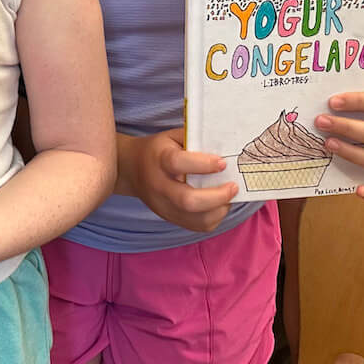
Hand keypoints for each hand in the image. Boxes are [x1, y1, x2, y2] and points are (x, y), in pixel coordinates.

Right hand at [121, 128, 236, 233]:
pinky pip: (196, 226)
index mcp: (159, 159)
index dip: (203, 164)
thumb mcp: (172, 137)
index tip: (222, 163)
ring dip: (218, 210)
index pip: (178, 163)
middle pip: (187, 200)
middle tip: (233, 187)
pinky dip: (213, 218)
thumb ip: (195, 140)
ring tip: (228, 198)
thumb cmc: (158, 150)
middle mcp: (159, 186)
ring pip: (195, 219)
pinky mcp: (169, 217)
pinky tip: (217, 206)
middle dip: (217, 196)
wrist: (131, 169)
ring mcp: (163, 206)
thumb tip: (225, 146)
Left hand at [315, 87, 363, 200]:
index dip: (359, 101)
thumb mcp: (355, 89)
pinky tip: (358, 191)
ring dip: (352, 153)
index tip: (333, 101)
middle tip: (321, 122)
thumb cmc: (359, 100)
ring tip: (327, 144)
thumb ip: (342, 91)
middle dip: (348, 128)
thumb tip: (313, 93)